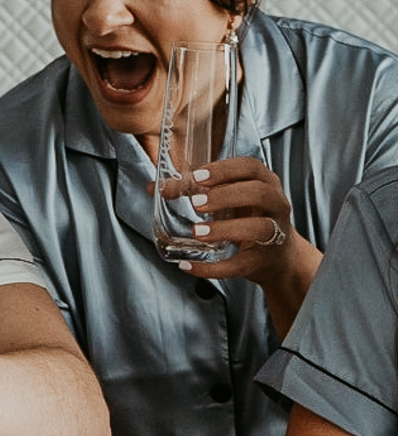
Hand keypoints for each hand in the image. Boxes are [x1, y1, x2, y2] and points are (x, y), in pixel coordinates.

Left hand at [155, 157, 315, 289]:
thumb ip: (196, 190)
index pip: (251, 167)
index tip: (198, 176)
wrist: (278, 258)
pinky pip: (240, 265)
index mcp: (265, 182)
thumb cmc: (248, 218)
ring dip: (226, 229)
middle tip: (196, 203)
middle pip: (258, 193)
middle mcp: (275, 205)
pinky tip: (188, 266)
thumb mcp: (228, 201)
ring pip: (258, 228)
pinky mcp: (262, 261)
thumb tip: (156, 186)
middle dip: (226, 196)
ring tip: (197, 232)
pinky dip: (213, 268)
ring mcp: (273, 234)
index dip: (224, 169)